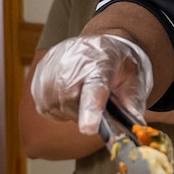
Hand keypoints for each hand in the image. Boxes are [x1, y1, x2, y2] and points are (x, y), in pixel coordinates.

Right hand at [30, 34, 150, 134]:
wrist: (100, 44)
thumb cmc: (118, 64)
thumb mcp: (135, 77)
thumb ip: (134, 100)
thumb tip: (134, 122)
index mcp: (101, 61)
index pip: (94, 87)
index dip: (91, 110)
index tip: (89, 129)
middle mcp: (72, 60)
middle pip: (70, 101)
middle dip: (83, 113)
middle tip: (97, 107)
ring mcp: (51, 66)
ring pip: (55, 106)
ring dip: (70, 112)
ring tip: (83, 97)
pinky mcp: (38, 74)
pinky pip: (44, 106)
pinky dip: (58, 108)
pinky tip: (69, 96)